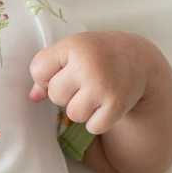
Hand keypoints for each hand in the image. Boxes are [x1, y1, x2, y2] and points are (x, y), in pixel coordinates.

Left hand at [27, 31, 149, 136]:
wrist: (139, 59)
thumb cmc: (97, 55)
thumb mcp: (73, 52)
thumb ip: (48, 70)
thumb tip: (32, 97)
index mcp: (74, 45)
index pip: (38, 70)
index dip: (46, 75)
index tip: (64, 70)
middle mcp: (88, 64)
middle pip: (55, 95)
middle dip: (66, 93)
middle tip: (85, 82)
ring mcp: (102, 85)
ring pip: (73, 114)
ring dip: (82, 109)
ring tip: (96, 93)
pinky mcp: (116, 105)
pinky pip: (92, 126)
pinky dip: (98, 121)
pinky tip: (107, 104)